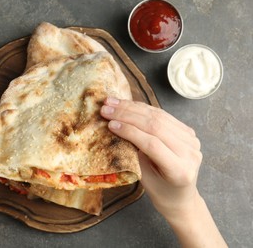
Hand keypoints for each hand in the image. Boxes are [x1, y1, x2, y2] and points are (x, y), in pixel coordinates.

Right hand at [100, 97, 200, 216]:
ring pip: (159, 116)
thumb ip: (134, 154)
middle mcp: (190, 153)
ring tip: (112, 103)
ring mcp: (191, 140)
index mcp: (180, 170)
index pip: (152, 144)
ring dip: (133, 107)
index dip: (130, 132)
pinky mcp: (188, 131)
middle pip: (156, 126)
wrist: (181, 196)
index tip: (110, 124)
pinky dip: (143, 108)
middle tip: (106, 109)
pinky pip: (163, 115)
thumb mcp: (144, 178)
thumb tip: (115, 128)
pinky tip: (127, 104)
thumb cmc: (160, 191)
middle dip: (128, 115)